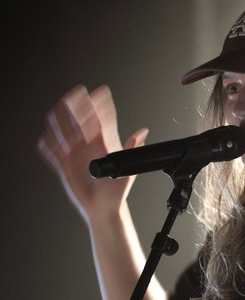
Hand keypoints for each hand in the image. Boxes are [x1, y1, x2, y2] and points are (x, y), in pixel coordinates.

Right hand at [37, 85, 147, 221]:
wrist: (105, 207)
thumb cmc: (116, 190)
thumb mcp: (127, 168)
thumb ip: (132, 149)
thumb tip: (142, 132)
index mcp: (104, 145)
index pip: (101, 121)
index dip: (100, 106)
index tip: (100, 92)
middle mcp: (89, 147)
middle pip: (81, 122)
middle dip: (78, 108)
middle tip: (75, 94)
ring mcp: (76, 155)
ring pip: (66, 134)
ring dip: (62, 121)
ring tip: (59, 109)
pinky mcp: (65, 166)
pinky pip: (54, 153)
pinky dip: (50, 144)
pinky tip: (47, 136)